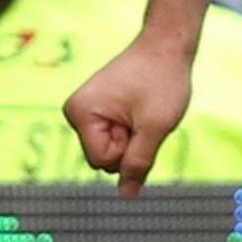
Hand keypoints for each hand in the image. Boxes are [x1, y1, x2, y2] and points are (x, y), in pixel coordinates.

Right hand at [63, 32, 195, 193]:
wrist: (166, 46)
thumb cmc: (162, 80)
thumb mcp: (155, 128)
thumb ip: (138, 164)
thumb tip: (127, 196)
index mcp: (80, 113)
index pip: (103, 161)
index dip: (128, 151)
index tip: (140, 121)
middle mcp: (76, 112)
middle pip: (104, 158)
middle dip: (130, 144)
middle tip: (144, 115)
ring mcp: (86, 111)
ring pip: (112, 150)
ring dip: (134, 138)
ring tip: (143, 110)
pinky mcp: (98, 111)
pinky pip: (116, 137)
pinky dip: (133, 130)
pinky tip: (140, 109)